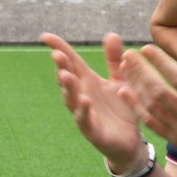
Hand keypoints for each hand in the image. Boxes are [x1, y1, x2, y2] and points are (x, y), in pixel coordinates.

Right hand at [41, 32, 143, 167]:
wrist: (131, 142)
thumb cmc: (121, 110)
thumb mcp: (120, 81)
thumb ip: (114, 60)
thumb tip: (111, 34)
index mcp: (88, 82)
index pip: (71, 62)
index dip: (59, 49)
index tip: (45, 36)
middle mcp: (82, 95)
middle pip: (68, 79)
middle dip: (62, 67)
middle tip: (57, 54)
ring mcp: (85, 113)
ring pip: (71, 99)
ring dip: (68, 88)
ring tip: (65, 76)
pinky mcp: (93, 131)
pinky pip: (85, 120)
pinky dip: (83, 111)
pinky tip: (84, 101)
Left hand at [118, 40, 176, 175]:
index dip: (161, 63)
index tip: (146, 48)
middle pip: (159, 92)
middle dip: (141, 72)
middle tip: (128, 54)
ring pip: (151, 107)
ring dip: (135, 86)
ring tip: (123, 67)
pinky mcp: (175, 140)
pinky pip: (151, 123)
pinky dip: (135, 108)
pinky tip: (124, 92)